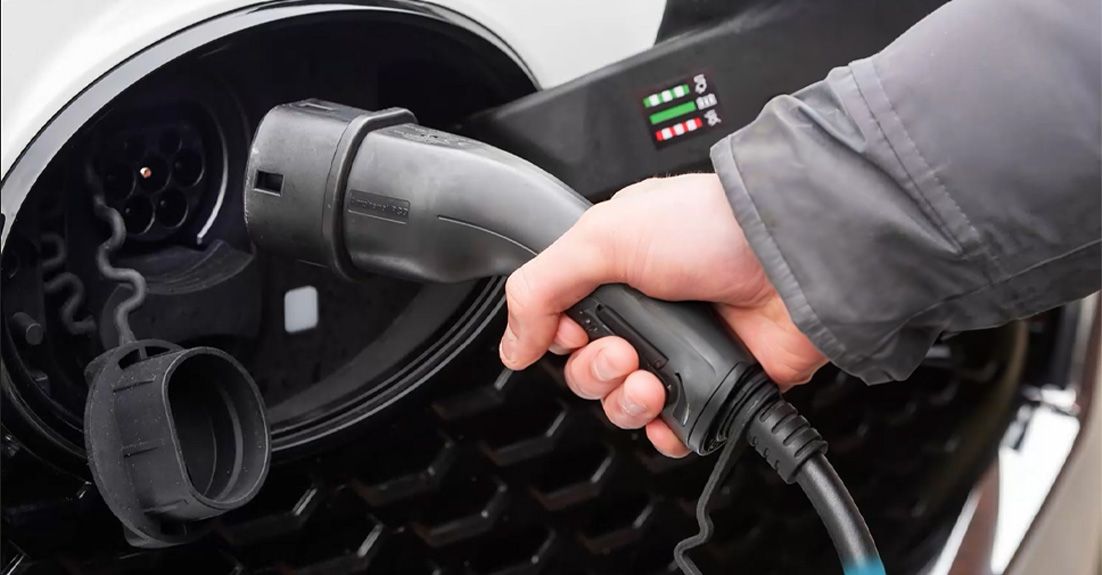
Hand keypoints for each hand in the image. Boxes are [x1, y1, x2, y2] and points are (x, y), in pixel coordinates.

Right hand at [498, 174, 826, 456]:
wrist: (791, 256)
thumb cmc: (711, 226)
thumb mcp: (602, 236)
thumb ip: (539, 288)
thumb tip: (512, 346)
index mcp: (614, 269)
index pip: (561, 324)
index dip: (558, 338)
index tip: (572, 330)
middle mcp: (647, 311)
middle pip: (588, 371)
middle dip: (596, 371)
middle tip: (624, 350)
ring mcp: (682, 350)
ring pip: (625, 405)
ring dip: (627, 401)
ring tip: (652, 378)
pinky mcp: (717, 384)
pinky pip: (674, 429)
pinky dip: (666, 430)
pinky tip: (670, 410)